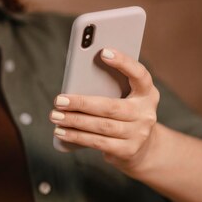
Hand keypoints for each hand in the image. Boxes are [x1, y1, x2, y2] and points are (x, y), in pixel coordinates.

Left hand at [50, 48, 160, 173]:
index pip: (139, 74)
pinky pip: (97, 142)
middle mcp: (146, 113)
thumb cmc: (123, 114)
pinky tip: (60, 131)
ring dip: (74, 121)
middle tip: (58, 100)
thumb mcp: (123, 98)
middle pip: (110, 106)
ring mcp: (139, 134)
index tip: (104, 51)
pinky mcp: (128, 150)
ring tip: (54, 116)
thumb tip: (75, 83)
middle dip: (81, 103)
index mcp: (147, 93)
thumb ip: (108, 88)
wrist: (141, 148)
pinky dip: (76, 136)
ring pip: (101, 126)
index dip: (124, 62)